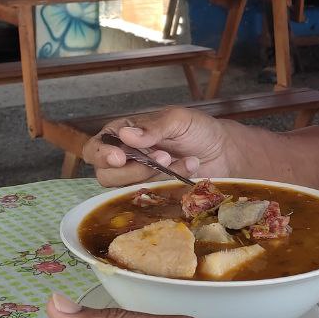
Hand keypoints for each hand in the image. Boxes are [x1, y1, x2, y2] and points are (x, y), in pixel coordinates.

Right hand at [81, 108, 234, 187]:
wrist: (223, 151)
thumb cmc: (197, 129)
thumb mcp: (178, 120)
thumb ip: (153, 127)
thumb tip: (126, 135)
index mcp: (123, 133)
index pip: (95, 148)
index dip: (102, 155)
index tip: (120, 158)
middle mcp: (125, 157)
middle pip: (106, 174)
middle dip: (134, 169)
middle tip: (163, 157)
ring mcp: (138, 178)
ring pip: (125, 189)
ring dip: (153, 176)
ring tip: (180, 161)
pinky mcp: (153, 193)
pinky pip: (148, 197)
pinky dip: (167, 185)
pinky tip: (187, 169)